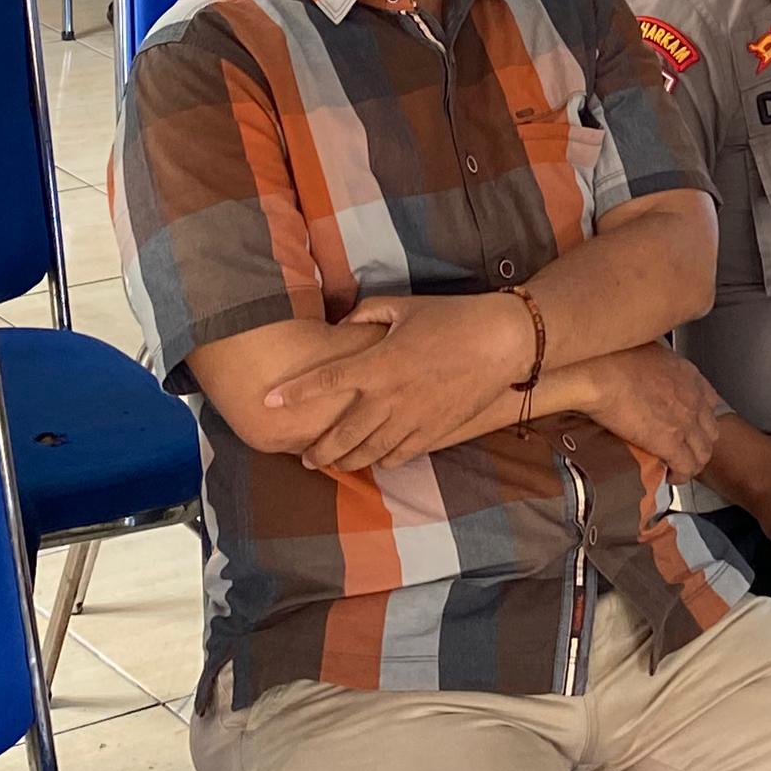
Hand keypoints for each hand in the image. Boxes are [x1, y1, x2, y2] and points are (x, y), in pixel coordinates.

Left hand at [262, 294, 531, 473]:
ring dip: (346, 461)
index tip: (270, 400)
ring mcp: (412, 419)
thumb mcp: (404, 306)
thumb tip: (344, 321)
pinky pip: (401, 455)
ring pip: (369, 451)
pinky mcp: (434, 432)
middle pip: (342, 433)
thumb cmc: (451, 317)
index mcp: (378, 364)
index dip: (295, 392)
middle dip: (318, 449)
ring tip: (331, 464)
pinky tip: (376, 461)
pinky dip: (384, 460)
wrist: (500, 342)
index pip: (326, 381)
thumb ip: (367, 312)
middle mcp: (389, 398)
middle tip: (303, 457)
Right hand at [568, 347, 720, 473]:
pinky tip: (669, 476)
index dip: (698, 417)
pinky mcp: (670, 442)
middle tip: (680, 448)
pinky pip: (686, 467)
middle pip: (710, 430)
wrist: (600, 371)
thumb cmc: (611, 356)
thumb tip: (639, 371)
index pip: (708, 401)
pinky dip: (681, 475)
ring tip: (675, 467)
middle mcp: (693, 398)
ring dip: (691, 462)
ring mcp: (685, 421)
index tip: (686, 424)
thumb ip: (652, 366)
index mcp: (687, 374)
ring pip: (703, 452)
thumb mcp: (644, 350)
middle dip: (698, 442)